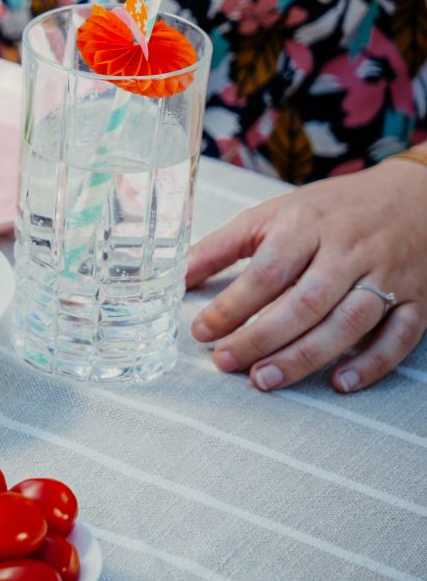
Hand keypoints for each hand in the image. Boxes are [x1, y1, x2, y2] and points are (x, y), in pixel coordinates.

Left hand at [187, 157, 426, 393]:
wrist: (415, 197)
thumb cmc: (333, 209)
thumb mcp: (274, 213)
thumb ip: (224, 245)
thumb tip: (178, 276)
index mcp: (308, 226)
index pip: (268, 271)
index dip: (232, 305)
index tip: (202, 330)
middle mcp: (349, 252)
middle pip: (305, 303)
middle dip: (262, 338)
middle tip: (227, 361)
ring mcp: (388, 277)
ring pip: (348, 324)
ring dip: (305, 357)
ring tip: (266, 379)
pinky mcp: (418, 301)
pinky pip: (398, 338)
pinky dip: (371, 364)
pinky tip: (340, 383)